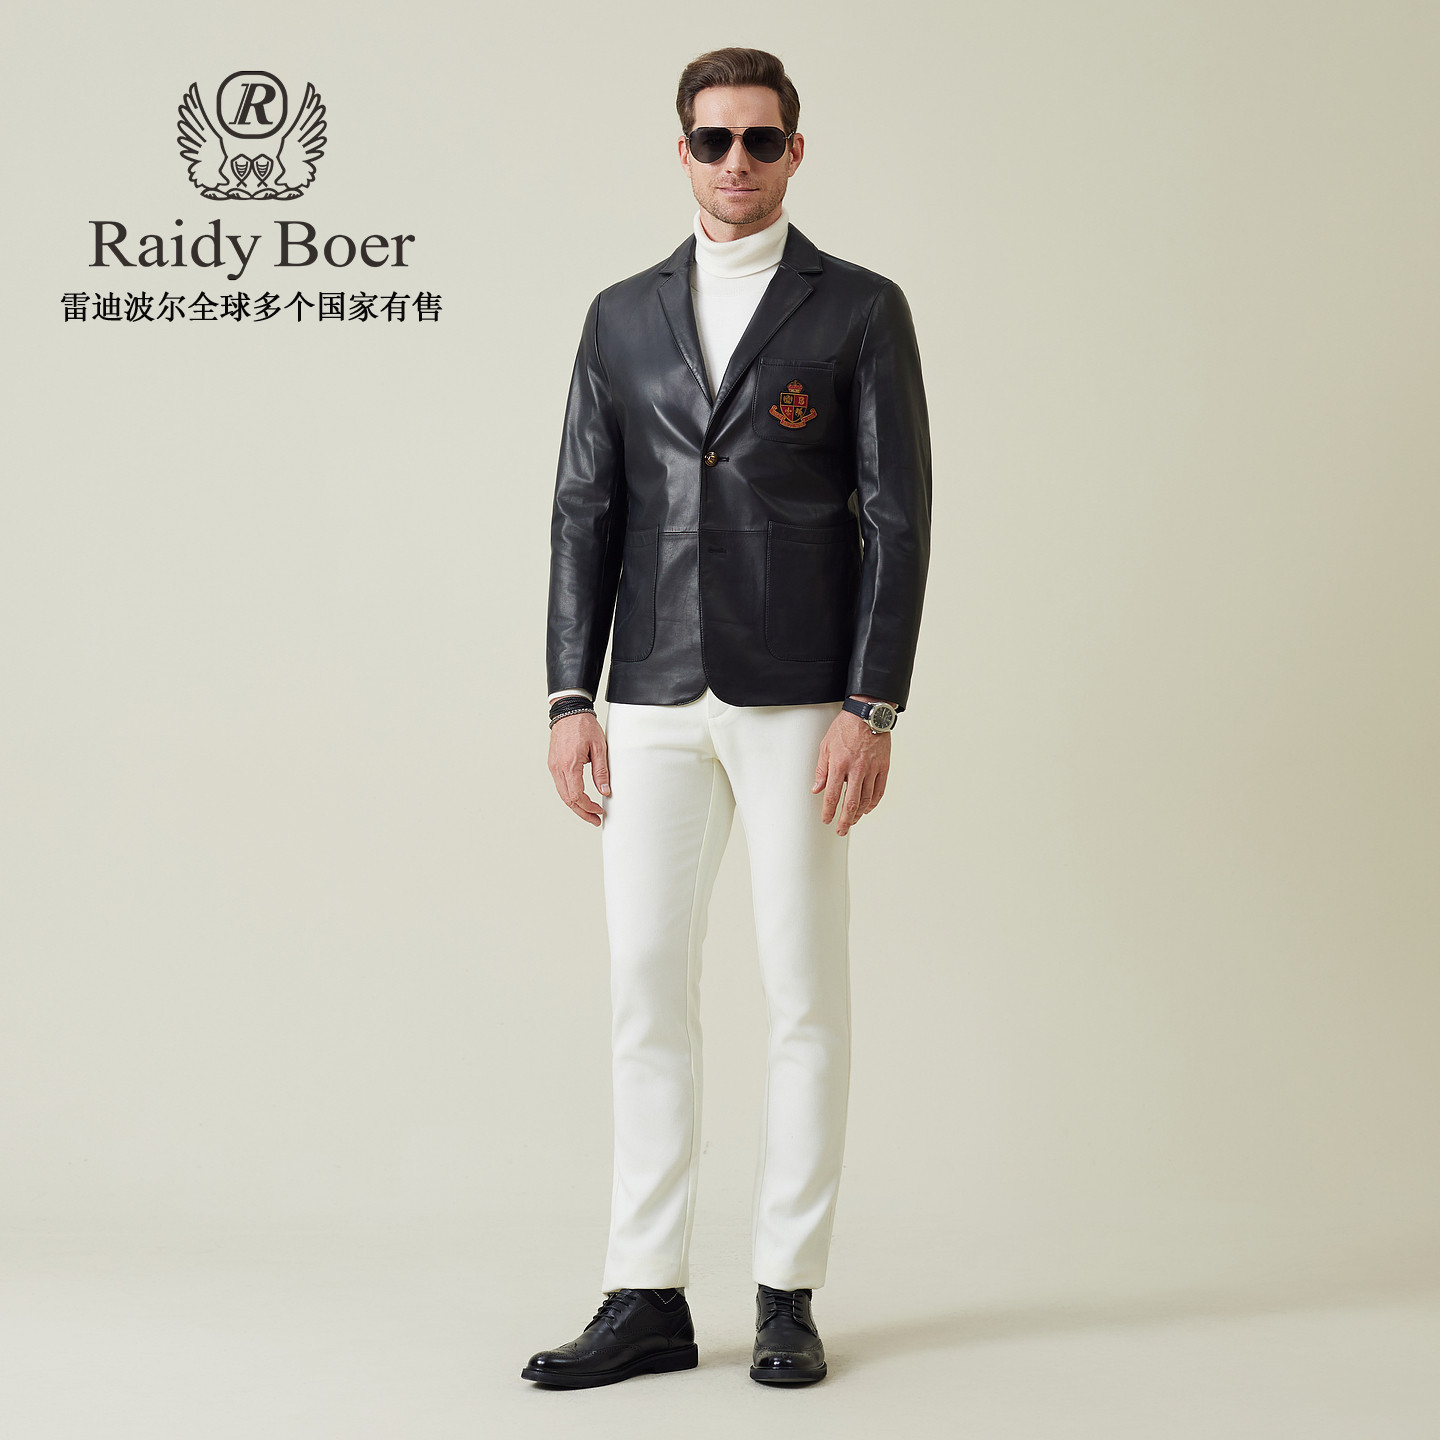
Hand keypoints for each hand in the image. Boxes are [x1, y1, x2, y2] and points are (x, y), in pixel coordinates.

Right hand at [547, 711, 610, 826]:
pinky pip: (560, 785)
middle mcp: (558, 768)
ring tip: (589, 811)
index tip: (599, 810)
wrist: (568, 711)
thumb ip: (601, 771)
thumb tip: (605, 790)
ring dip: (575, 805)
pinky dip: (570, 795)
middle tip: (594, 820)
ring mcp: (553, 766)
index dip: (589, 807)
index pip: (577, 795)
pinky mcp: (553, 763)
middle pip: (567, 799)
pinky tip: (580, 797)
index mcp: (570, 765)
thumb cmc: (583, 726)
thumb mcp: (599, 748)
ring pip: (562, 794)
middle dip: (582, 812)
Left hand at [813, 705, 890, 835]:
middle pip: (851, 802)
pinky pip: (879, 790)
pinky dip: (874, 803)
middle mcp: (856, 769)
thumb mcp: (826, 746)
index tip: (826, 820)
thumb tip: (816, 788)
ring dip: (858, 814)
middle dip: (845, 820)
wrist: (868, 714)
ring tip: (852, 821)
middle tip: (840, 830)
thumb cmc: (845, 727)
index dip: (829, 811)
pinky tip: (867, 808)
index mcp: (839, 764)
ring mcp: (872, 769)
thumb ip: (821, 769)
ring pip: (866, 799)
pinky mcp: (884, 767)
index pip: (833, 795)